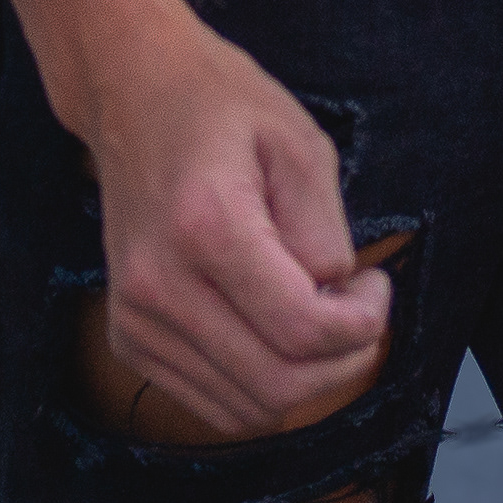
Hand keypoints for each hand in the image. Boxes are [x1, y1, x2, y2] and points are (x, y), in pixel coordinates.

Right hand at [72, 10, 395, 441]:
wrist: (132, 94)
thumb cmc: (223, 106)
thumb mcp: (300, 143)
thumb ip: (325, 229)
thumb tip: (334, 299)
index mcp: (207, 227)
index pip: (301, 330)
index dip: (362, 324)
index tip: (376, 284)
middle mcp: (159, 286)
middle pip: (276, 385)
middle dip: (342, 363)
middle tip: (360, 311)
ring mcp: (135, 319)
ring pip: (244, 408)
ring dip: (304, 380)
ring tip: (320, 316)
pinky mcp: (126, 338)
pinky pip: (210, 402)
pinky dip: (261, 386)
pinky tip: (277, 331)